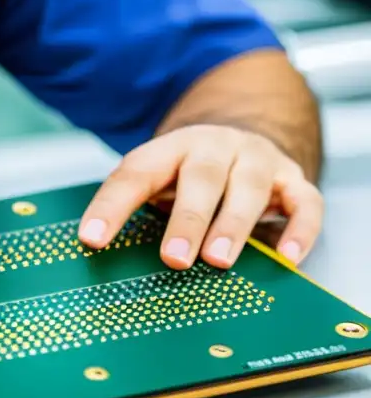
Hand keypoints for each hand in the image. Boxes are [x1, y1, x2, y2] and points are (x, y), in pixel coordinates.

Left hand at [77, 125, 322, 269]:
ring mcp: (257, 160)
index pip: (135, 174)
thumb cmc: (187, 172)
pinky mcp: (293, 180)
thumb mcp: (156, 178)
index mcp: (169, 148)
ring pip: (249, 187)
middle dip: (187, 220)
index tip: (92, 240)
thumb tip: (95, 248)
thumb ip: (133, 206)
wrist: (240, 137)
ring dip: (233, 225)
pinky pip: (304, 203)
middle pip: (201, 178)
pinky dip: (299, 230)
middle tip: (174, 259)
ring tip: (218, 261)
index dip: (111, 208)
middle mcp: (214, 148)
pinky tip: (285, 258)